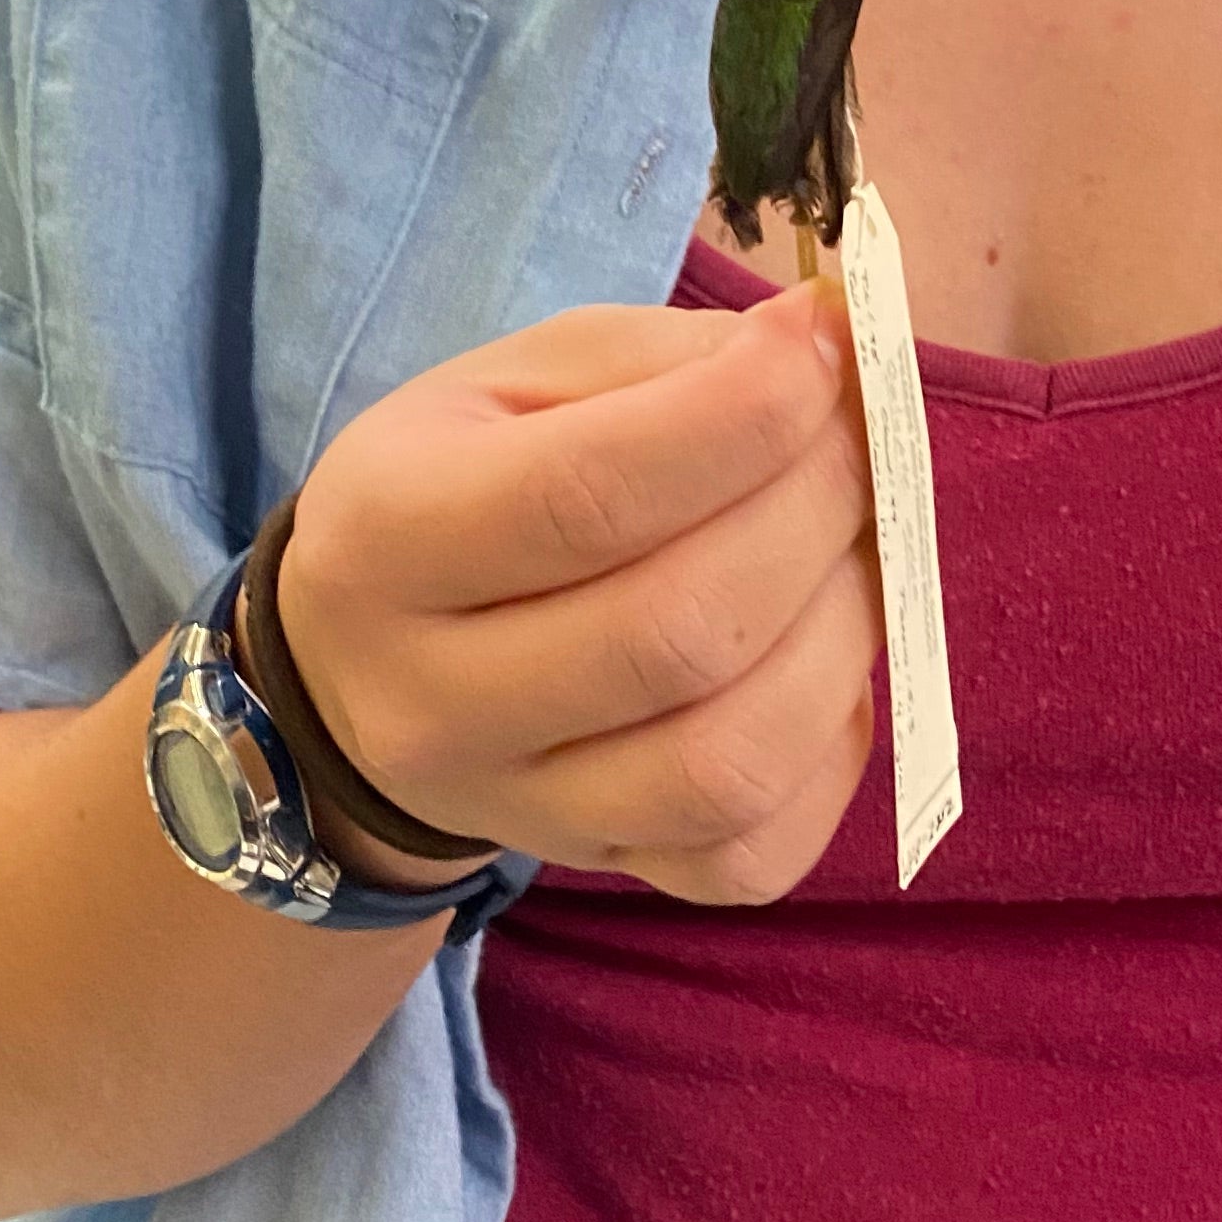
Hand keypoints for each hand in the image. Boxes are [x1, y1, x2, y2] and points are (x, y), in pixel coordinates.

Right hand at [281, 282, 880, 906]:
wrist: (369, 665)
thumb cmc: (471, 478)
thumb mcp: (525, 379)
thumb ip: (674, 359)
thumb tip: (832, 348)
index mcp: (386, 537)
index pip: (586, 496)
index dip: (741, 418)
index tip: (822, 347)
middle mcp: (430, 702)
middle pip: (674, 633)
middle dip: (813, 515)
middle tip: (851, 445)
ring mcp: (514, 811)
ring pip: (726, 765)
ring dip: (841, 633)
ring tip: (850, 549)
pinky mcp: (603, 873)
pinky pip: (754, 853)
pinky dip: (831, 750)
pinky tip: (822, 660)